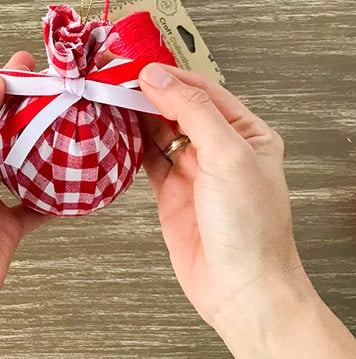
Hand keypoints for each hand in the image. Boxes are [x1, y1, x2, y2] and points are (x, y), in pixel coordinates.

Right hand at [137, 63, 305, 326]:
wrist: (239, 288)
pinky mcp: (170, 193)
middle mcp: (219, 148)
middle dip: (148, 95)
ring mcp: (192, 171)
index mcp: (246, 133)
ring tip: (108, 103)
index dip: (169, 78)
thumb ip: (193, 113)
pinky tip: (114, 133)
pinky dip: (129, 146)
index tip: (136, 70)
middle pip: (177, 109)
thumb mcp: (228, 157)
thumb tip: (159, 79)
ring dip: (135, 118)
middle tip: (114, 82)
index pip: (202, 91)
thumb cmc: (251, 229)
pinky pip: (145, 160)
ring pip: (158, 132)